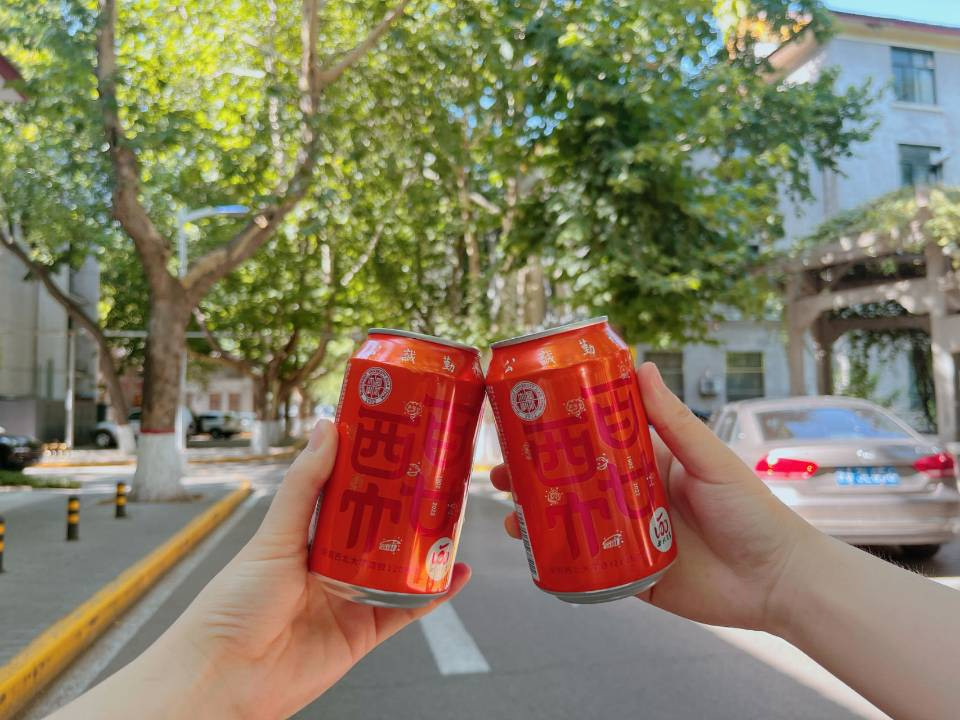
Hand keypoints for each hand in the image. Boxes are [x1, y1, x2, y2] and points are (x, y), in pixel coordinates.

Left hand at [54, 420, 469, 719]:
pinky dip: (434, 593)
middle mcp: (331, 565)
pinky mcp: (364, 632)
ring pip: (399, 566)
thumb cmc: (235, 604)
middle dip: (408, 507)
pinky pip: (408, 609)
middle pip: (380, 530)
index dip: (374, 472)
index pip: (348, 496)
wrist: (226, 677)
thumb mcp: (273, 536)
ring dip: (426, 547)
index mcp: (306, 538)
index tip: (401, 443)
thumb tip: (326, 429)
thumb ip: (305, 486)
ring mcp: (350, 598)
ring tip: (454, 518)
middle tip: (439, 477)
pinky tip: (456, 573)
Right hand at [492, 362, 814, 632]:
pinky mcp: (633, 575)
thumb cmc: (753, 512)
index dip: (561, 430)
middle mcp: (634, 497)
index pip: (596, 439)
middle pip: (574, 482)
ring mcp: (630, 538)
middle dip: (535, 477)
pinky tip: (535, 557)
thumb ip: (673, 421)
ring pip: (573, 524)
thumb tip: (643, 368)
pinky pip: (588, 569)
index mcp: (650, 463)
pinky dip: (560, 563)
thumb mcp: (710, 460)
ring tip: (511, 517)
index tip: (526, 420)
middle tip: (501, 473)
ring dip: (540, 519)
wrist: (778, 582)